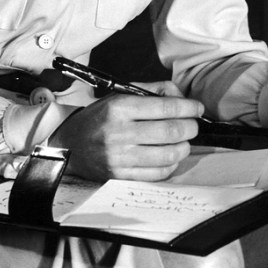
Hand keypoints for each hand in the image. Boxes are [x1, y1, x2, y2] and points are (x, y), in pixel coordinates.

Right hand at [48, 80, 202, 181]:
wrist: (69, 144)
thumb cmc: (99, 118)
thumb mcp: (119, 95)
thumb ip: (151, 91)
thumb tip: (180, 96)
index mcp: (119, 108)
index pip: (164, 107)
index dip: (187, 107)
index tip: (197, 108)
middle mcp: (119, 132)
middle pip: (170, 131)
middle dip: (190, 127)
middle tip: (194, 124)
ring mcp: (120, 157)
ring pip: (168, 154)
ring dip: (184, 147)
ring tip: (184, 140)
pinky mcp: (121, 175)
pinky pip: (157, 173)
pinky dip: (171, 164)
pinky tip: (171, 156)